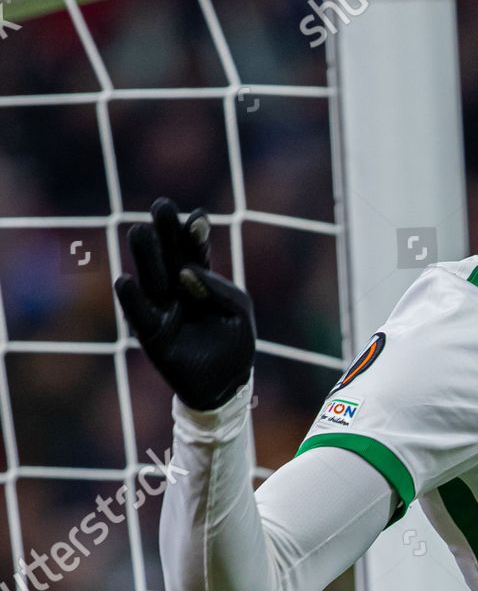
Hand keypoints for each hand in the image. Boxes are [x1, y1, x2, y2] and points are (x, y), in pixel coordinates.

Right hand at [114, 197, 255, 411]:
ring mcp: (162, 309)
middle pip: (168, 256)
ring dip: (145, 255)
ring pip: (151, 278)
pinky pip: (138, 314)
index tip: (198, 214)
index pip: (195, 251)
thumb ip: (221, 290)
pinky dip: (131, 298)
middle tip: (161, 205)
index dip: (194, 233)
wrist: (226, 384)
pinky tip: (125, 280)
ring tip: (140, 231)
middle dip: (165, 231)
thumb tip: (188, 273)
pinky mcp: (151, 333)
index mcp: (200, 280)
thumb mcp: (239, 313)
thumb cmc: (234, 345)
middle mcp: (177, 290)